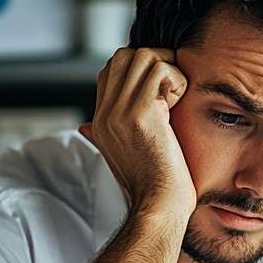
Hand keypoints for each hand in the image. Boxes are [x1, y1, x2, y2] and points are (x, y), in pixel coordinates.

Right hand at [80, 47, 195, 220]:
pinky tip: (180, 105)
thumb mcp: (120, 157)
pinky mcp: (141, 113)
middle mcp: (105, 113)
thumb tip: (83, 127)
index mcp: (100, 121)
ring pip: (143, 56)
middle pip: (124, 55)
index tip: (163, 88)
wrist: (159, 206)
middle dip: (155, 61)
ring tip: (176, 97)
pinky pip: (161, 71)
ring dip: (168, 70)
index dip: (140, 68)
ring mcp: (120, 112)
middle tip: (173, 87)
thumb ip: (102, 136)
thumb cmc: (152, 187)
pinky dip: (177, 81)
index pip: (111, 69)